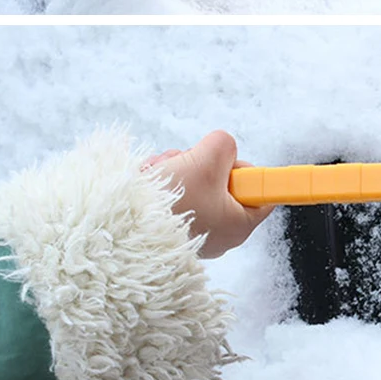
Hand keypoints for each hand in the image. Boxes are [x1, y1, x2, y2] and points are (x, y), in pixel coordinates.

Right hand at [143, 131, 273, 258]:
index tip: (225, 161)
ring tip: (160, 174)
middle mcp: (218, 234)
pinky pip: (173, 196)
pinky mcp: (168, 230)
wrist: (119, 229)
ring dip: (176, 169)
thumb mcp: (208, 159)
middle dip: (200, 164)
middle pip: (222, 183)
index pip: (261, 194)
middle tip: (186, 164)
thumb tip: (222, 147)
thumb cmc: (171, 205)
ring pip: (193, 183)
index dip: (244, 170)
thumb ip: (225, 145)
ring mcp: (192, 232)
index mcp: (239, 225)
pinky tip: (147, 183)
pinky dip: (161, 183)